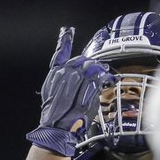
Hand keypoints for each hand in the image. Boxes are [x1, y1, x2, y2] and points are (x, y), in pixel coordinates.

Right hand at [26, 26, 116, 157]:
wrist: (56, 128)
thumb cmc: (54, 113)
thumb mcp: (51, 91)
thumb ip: (60, 75)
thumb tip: (70, 66)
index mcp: (55, 73)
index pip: (61, 52)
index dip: (65, 41)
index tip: (68, 31)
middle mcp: (66, 73)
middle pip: (82, 60)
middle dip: (90, 63)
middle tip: (97, 67)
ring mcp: (77, 81)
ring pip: (92, 67)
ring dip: (100, 69)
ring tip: (104, 72)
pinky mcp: (87, 90)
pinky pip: (99, 79)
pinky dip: (105, 77)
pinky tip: (108, 79)